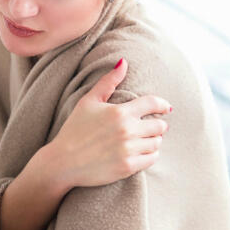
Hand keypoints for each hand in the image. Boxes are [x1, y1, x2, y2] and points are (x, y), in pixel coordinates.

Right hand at [45, 58, 170, 191]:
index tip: (167, 108)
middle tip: (152, 127)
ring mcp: (128, 150)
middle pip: (159, 125)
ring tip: (145, 140)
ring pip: (156, 143)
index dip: (162, 105)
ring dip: (153, 140)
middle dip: (158, 125)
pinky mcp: (128, 167)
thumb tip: (123, 61)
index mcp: (119, 112)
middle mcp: (126, 130)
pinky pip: (152, 159)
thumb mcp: (88, 102)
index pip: (152, 103)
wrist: (63, 162)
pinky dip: (150, 155)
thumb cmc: (75, 129)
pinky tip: (141, 152)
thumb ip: (108, 82)